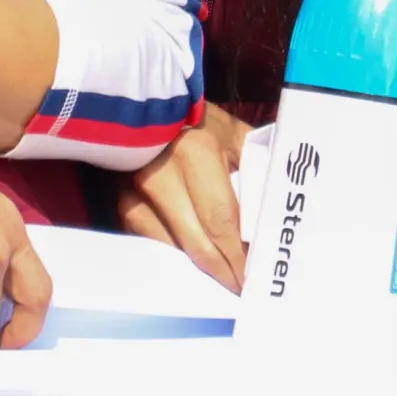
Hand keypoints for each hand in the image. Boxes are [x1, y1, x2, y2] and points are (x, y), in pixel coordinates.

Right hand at [113, 104, 251, 290]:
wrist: (144, 105)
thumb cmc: (197, 121)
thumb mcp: (232, 134)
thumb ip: (255, 165)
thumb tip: (276, 207)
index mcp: (196, 153)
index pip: (222, 219)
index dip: (238, 254)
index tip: (255, 276)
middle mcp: (161, 175)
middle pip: (197, 243)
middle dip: (223, 272)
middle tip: (243, 290)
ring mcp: (135, 191)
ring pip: (172, 248)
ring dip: (198, 269)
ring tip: (222, 280)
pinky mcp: (120, 202)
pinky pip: (151, 241)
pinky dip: (174, 255)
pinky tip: (191, 262)